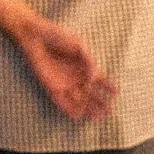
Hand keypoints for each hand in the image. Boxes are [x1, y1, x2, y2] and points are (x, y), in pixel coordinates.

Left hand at [0, 0, 114, 122]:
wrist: (36, 36)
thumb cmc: (58, 36)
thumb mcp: (79, 45)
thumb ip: (89, 61)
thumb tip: (95, 78)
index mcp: (84, 65)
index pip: (100, 79)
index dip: (108, 86)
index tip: (117, 92)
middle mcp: (76, 76)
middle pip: (91, 93)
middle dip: (100, 102)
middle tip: (110, 111)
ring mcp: (64, 83)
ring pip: (79, 100)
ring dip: (88, 109)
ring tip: (98, 117)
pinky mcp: (52, 87)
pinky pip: (62, 102)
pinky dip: (70, 110)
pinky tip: (78, 117)